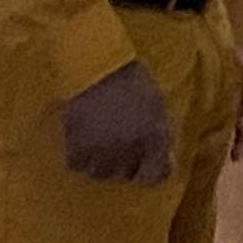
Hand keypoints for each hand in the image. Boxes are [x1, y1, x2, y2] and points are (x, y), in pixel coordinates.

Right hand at [58, 60, 176, 185]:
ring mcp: (102, 151)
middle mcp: (130, 148)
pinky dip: (80, 155)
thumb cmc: (131, 82)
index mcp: (154, 136)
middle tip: (117, 138)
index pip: (156, 176)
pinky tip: (84, 135)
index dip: (149, 171)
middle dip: (123, 162)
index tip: (143, 164)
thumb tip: (166, 166)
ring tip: (100, 136)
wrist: (96, 66)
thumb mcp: (156, 106)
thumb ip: (160, 137)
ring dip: (100, 160)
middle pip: (125, 175)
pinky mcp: (77, 149)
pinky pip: (78, 165)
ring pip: (100, 173)